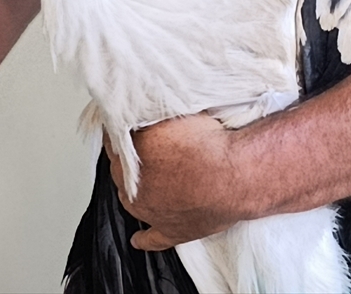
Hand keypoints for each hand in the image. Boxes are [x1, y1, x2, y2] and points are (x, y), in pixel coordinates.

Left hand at [106, 114, 248, 249]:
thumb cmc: (206, 143)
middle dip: (131, 158)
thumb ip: (148, 114)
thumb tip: (136, 110)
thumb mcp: (170, 113)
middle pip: (122, 169)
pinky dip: (144, 239)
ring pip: (131, 199)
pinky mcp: (173, 231)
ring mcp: (151, 212)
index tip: (131, 126)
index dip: (124, 131)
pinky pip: (152, 239)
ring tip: (150, 178)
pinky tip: (138, 239)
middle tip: (150, 147)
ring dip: (136, 189)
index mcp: (130, 157)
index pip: (116, 140)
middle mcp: (134, 187)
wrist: (234, 173)